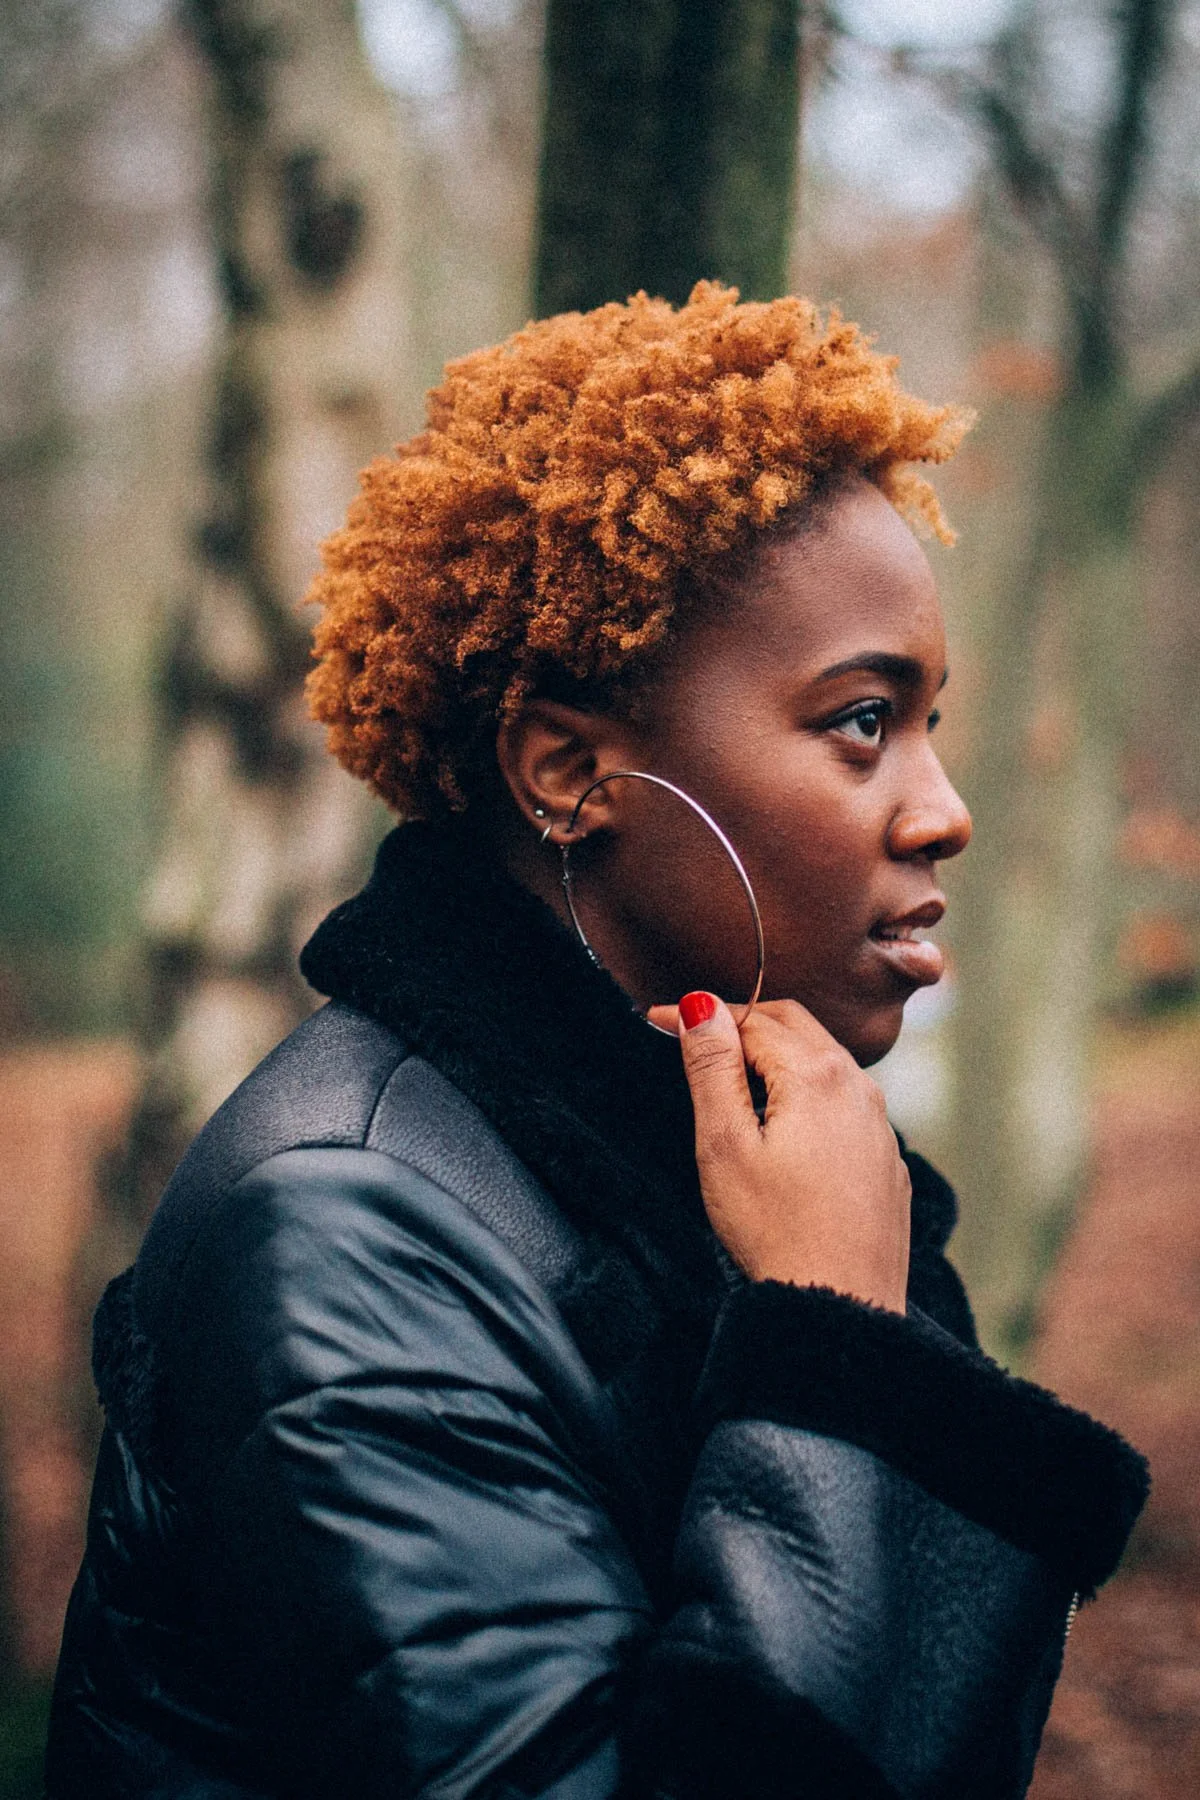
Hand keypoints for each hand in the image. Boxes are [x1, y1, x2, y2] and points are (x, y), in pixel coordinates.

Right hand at [651, 994, 910, 1311]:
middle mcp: (858, 1087)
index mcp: (816, 1075)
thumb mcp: (725, 1145)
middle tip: (695, 1037)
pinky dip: (810, 1091)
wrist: (841, 1307)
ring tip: (733, 1074)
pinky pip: (847, 1102)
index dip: (702, 1015)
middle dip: (744, 1020)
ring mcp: (879, 1124)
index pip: (751, 1019)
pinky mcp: (886, 1160)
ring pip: (826, 1060)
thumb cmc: (774, 1232)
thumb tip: (703, 1006)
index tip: (659, 1021)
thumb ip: (713, 1069)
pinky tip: (785, 1122)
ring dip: (779, 1053)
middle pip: (795, 1025)